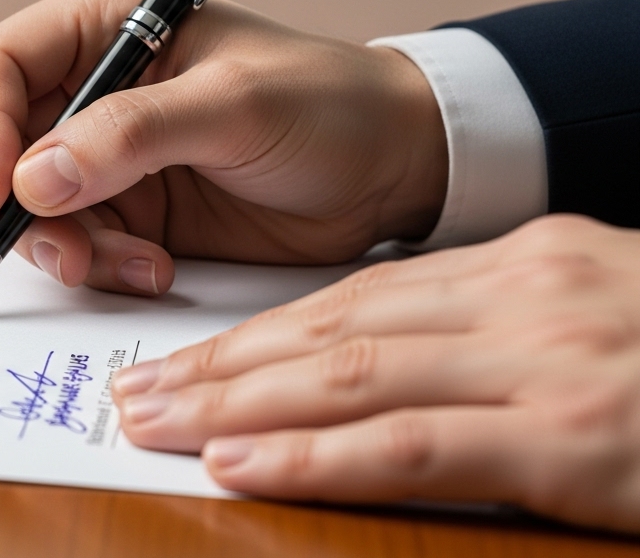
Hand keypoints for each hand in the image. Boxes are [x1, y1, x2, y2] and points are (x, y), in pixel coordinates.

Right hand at [0, 0, 446, 294]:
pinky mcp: (128, 208)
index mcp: (105, 22)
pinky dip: (102, 267)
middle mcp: (92, 84)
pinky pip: (78, 245)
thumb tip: (32, 178)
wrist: (392, 170)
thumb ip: (132, 135)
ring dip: (68, 248)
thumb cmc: (329, 106)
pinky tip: (155, 270)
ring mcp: (105, 152)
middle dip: (25, 207)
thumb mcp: (233, 106)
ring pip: (32, 208)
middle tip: (70, 252)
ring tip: (135, 266)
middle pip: (2, 147)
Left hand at [110, 215, 639, 533]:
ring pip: (350, 375)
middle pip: (332, 327)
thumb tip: (372, 368)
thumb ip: (488, 335)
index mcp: (525, 263)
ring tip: (154, 423)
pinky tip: (243, 464)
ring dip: (238, 403)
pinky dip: (316, 456)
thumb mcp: (592, 320)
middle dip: (221, 364)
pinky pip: (411, 447)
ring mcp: (548, 362)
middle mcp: (525, 295)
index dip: (258, 331)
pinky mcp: (570, 437)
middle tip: (134, 390)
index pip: (357, 295)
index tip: (186, 355)